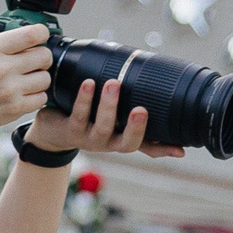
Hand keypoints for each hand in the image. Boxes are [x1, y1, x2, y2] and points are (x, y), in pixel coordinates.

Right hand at [0, 8, 53, 140]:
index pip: (32, 34)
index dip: (41, 32)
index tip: (38, 35)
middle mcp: (2, 68)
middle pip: (44, 55)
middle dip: (42, 54)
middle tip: (33, 57)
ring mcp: (10, 89)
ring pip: (45, 77)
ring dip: (39, 75)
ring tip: (27, 76)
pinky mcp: (15, 107)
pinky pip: (41, 97)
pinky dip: (36, 94)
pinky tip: (24, 91)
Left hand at [32, 77, 183, 158]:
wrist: (52, 129)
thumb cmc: (89, 120)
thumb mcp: (113, 120)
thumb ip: (131, 113)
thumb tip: (158, 94)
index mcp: (121, 139)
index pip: (148, 148)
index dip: (163, 149)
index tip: (180, 148)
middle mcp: (108, 142)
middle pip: (126, 143)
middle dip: (135, 128)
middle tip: (141, 110)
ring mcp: (89, 138)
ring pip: (102, 126)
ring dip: (109, 105)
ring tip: (114, 83)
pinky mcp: (70, 130)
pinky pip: (79, 115)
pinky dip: (85, 99)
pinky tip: (89, 83)